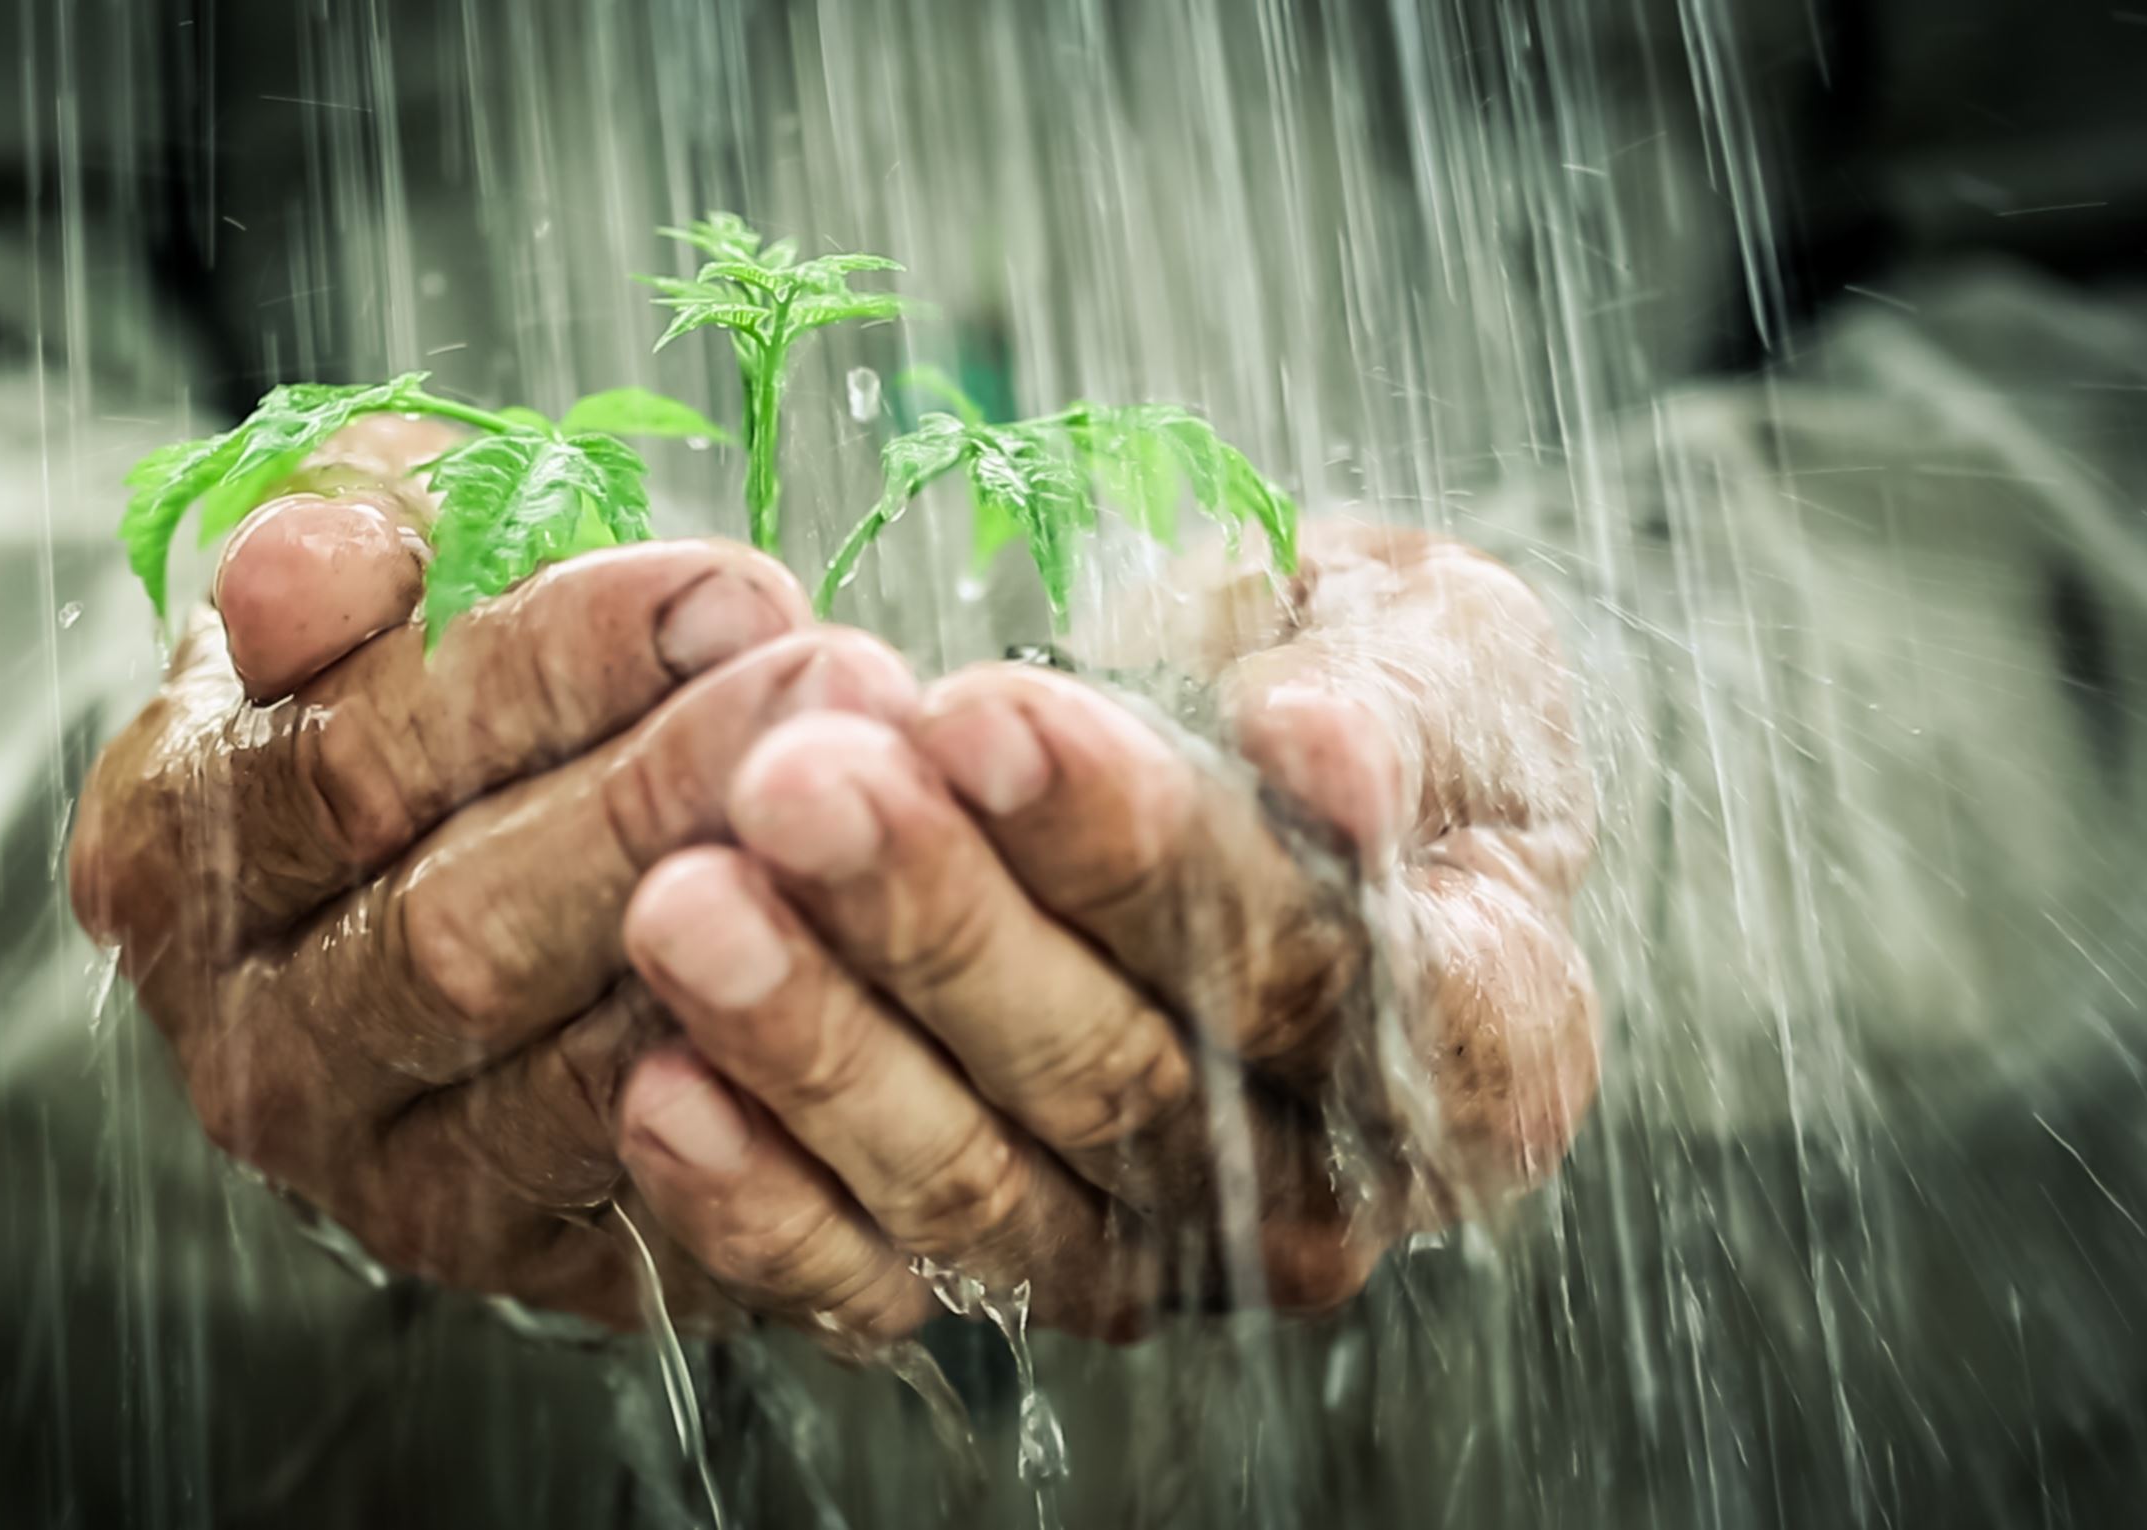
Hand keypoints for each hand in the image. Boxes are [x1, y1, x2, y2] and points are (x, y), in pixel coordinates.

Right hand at [69, 421, 917, 1328]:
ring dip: (750, 945)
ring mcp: (387, 1177)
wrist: (472, 872)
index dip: (553, 670)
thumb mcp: (382, 570)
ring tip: (892, 807)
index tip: (729, 591)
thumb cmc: (436, 687)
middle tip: (845, 685)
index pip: (352, 761)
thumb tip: (295, 566)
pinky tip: (879, 974)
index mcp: (175, 850)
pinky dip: (774, 1095)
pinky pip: (661, 1202)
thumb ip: (347, 546)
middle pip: (459, 934)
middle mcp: (256, 1044)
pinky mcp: (528, 1262)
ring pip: (567, 1082)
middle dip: (669, 797)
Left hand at [609, 523, 1598, 1343]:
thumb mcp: (1438, 646)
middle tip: (797, 782)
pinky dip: (762, 1196)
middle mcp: (1328, 1182)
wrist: (1270, 773)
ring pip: (986, 1180)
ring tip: (691, 904)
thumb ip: (1404, 699)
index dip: (1152, 851)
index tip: (994, 716)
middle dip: (942, 922)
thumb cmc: (1368, 695)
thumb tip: (1328, 751)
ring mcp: (1158, 1245)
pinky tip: (660, 1084)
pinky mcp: (1005, 1276)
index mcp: (1486, 1030)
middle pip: (1131, 1076)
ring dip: (822, 1044)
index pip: (1333, 969)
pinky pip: (876, 1272)